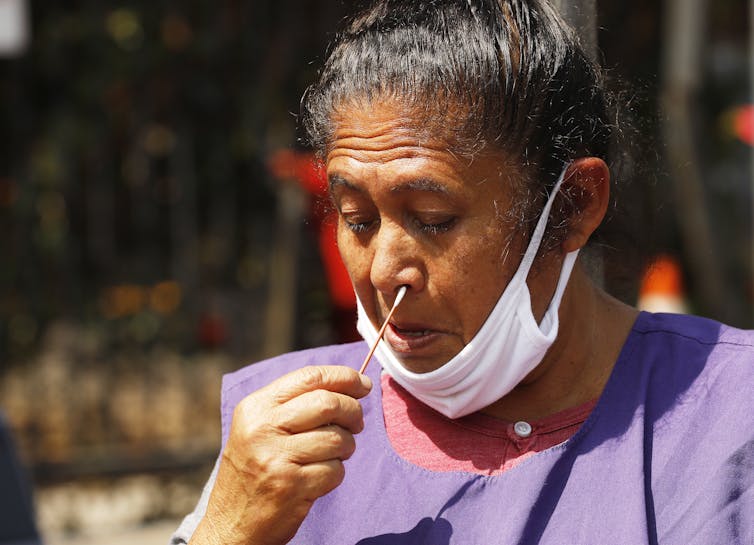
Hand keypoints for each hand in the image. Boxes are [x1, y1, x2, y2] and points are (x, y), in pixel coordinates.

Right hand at [189, 365, 371, 544]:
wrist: (230, 524)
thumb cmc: (253, 470)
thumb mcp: (258, 427)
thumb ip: (295, 404)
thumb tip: (348, 385)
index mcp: (255, 408)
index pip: (309, 377)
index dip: (343, 377)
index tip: (363, 384)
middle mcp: (262, 429)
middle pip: (328, 403)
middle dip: (353, 410)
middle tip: (357, 422)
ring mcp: (276, 458)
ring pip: (337, 438)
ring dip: (347, 446)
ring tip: (335, 453)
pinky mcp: (292, 486)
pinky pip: (335, 470)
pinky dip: (337, 472)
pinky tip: (320, 476)